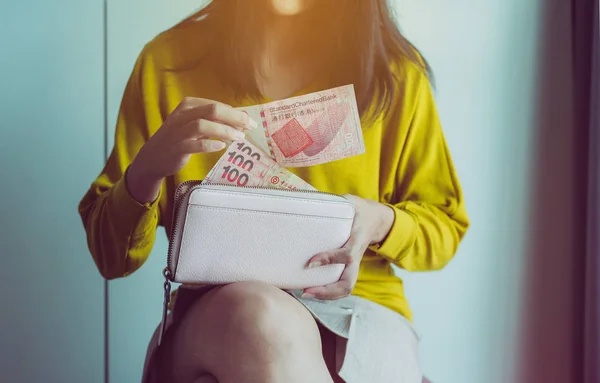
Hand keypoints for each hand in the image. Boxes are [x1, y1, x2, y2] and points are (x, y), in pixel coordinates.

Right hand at [127, 98, 257, 202]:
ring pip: (202, 125)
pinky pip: (192, 144)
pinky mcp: (175, 148)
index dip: (235, 113)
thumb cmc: (179, 139)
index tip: (250, 122)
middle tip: (249, 127)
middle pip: (212, 110)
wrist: (153, 157)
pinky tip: (221, 147)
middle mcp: (182, 115)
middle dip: (234, 118)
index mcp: (189, 105)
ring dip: (223, 131)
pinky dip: (208, 144)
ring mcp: (177, 132)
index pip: (216, 105)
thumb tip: (241, 119)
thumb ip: (215, 121)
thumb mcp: (195, 125)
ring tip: (239, 138)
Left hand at [302, 195, 394, 299]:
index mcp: (357, 238)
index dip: (330, 259)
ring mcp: (354, 265)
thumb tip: (305, 195)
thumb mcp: (350, 202)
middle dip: (327, 291)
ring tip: (305, 293)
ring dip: (326, 295)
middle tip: (305, 290)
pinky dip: (327, 292)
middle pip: (348, 283)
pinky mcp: (349, 269)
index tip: (310, 262)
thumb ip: (332, 201)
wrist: (377, 220)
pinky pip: (341, 286)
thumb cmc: (358, 210)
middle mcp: (357, 255)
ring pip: (345, 288)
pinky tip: (310, 289)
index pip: (347, 255)